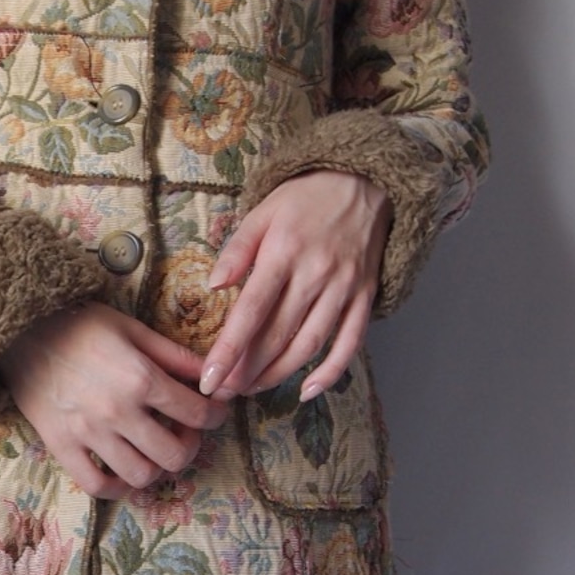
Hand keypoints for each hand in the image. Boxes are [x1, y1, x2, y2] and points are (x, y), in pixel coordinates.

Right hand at [0, 301, 231, 499]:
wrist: (18, 329)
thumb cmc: (79, 324)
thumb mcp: (133, 329)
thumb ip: (175, 356)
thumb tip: (214, 375)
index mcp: (141, 378)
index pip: (198, 414)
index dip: (216, 416)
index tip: (213, 412)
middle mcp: (118, 411)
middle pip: (175, 455)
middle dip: (190, 446)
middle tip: (184, 432)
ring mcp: (88, 433)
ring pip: (141, 476)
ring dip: (156, 468)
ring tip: (153, 449)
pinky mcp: (61, 446)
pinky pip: (97, 486)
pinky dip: (118, 488)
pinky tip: (124, 472)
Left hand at [197, 170, 391, 402]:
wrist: (364, 182)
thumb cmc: (304, 200)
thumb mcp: (262, 212)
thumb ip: (236, 250)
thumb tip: (213, 286)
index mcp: (284, 253)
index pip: (251, 311)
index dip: (229, 349)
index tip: (208, 378)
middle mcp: (316, 274)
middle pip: (278, 335)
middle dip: (246, 370)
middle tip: (221, 392)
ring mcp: (344, 288)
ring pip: (310, 344)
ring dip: (278, 374)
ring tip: (250, 390)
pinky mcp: (365, 297)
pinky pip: (350, 342)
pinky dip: (331, 372)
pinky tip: (307, 391)